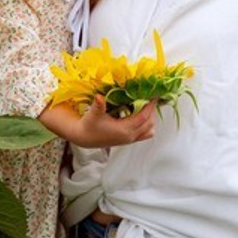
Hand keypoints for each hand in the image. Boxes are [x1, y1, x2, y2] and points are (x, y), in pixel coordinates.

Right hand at [40, 96, 156, 147]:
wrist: (84, 138)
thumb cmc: (89, 126)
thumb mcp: (94, 114)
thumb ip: (98, 105)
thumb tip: (99, 96)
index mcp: (124, 130)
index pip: (143, 117)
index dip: (150, 106)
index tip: (153, 96)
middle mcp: (129, 136)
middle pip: (149, 123)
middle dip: (152, 111)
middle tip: (150, 98)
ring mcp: (129, 140)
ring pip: (149, 130)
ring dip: (150, 119)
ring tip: (146, 107)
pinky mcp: (128, 141)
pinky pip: (144, 134)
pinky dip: (146, 125)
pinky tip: (139, 115)